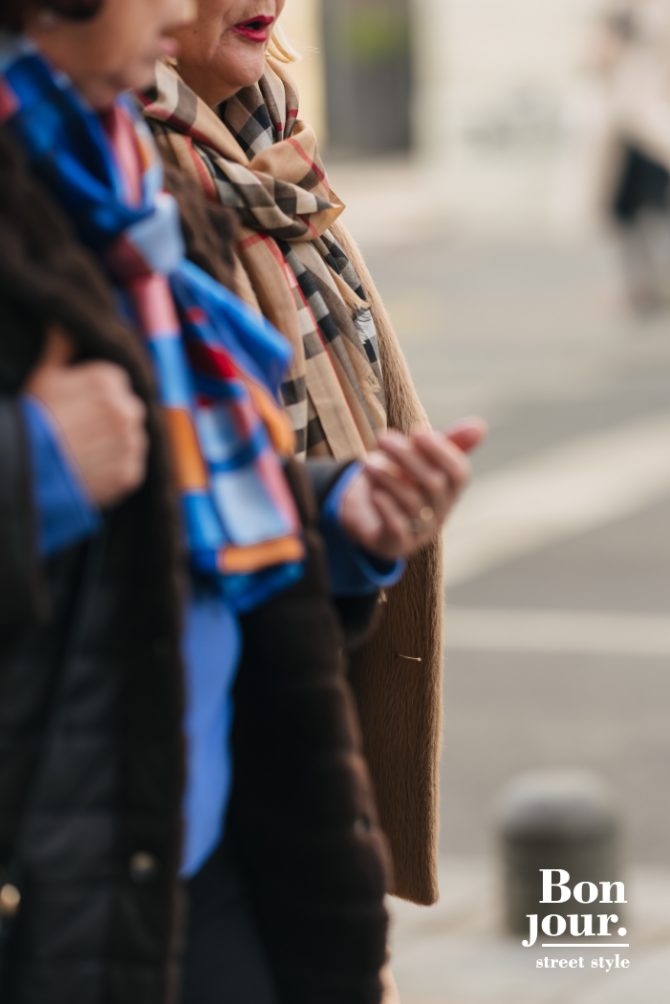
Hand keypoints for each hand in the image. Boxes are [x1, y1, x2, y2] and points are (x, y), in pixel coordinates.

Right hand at [25, 327, 148, 507]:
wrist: (29, 465)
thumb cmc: (34, 416)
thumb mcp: (44, 374)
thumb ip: (61, 346)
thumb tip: (62, 320)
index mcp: (111, 379)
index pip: (115, 383)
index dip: (96, 396)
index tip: (78, 408)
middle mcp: (129, 409)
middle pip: (127, 411)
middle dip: (110, 419)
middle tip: (81, 431)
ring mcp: (132, 443)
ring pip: (131, 440)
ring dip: (115, 444)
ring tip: (85, 451)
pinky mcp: (130, 473)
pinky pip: (130, 468)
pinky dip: (115, 470)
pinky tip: (91, 469)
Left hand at [339, 418, 486, 560]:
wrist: (371, 519)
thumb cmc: (402, 483)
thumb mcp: (422, 461)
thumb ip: (447, 443)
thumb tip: (480, 425)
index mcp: (450, 491)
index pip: (459, 474)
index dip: (442, 452)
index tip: (417, 432)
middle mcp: (440, 512)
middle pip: (433, 484)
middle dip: (407, 457)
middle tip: (382, 438)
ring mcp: (420, 531)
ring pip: (411, 503)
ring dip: (388, 478)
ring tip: (366, 462)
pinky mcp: (397, 544)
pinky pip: (396, 528)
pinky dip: (386, 507)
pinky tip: (373, 491)